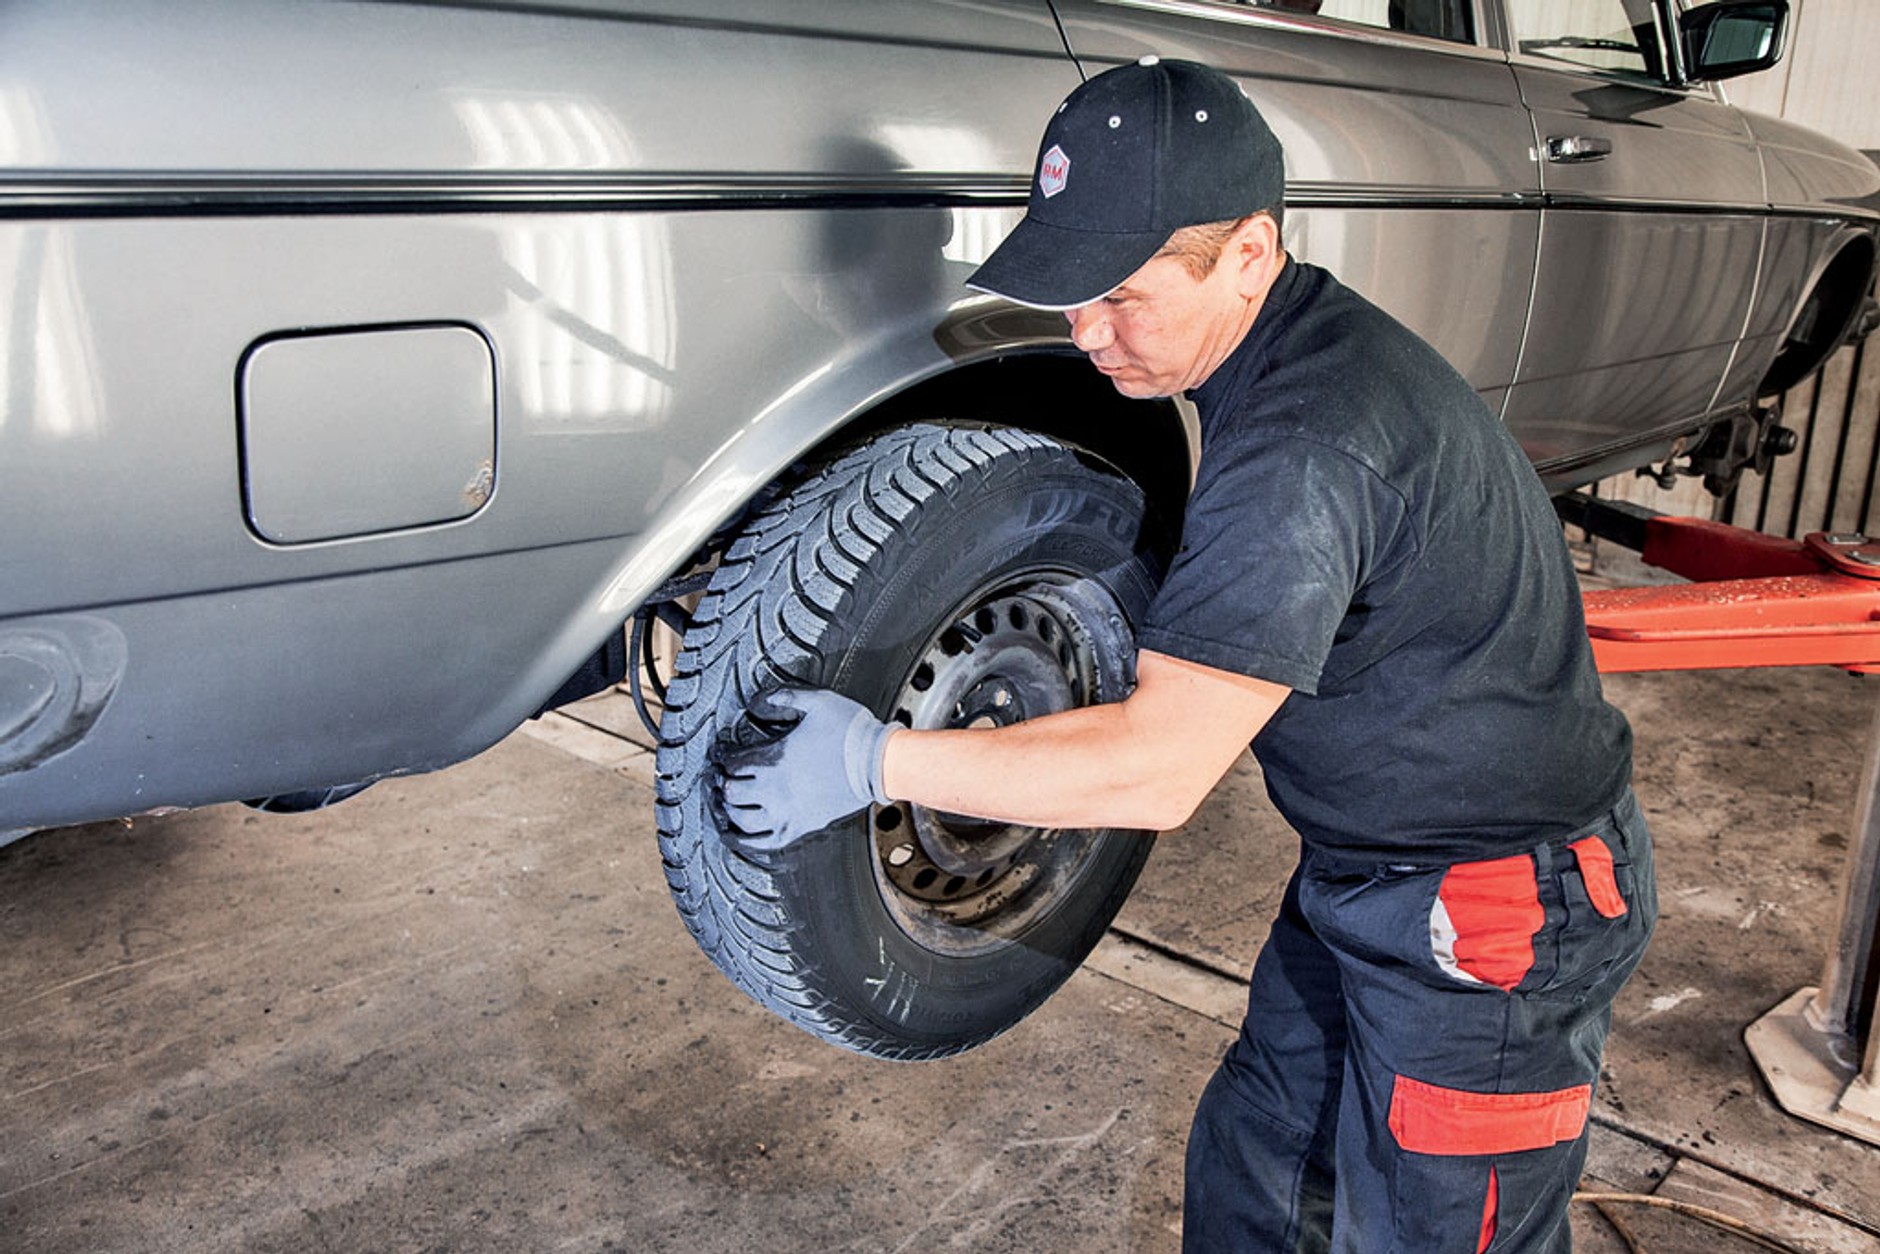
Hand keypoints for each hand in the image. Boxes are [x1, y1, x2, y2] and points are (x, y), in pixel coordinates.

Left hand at [714, 687, 894, 855]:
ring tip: (727, 803)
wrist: (879, 763)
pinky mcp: (801, 827)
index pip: (731, 763)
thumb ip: (784, 698)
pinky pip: (764, 842)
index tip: (723, 753)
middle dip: (723, 783)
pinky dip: (746, 841)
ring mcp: (787, 812)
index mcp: (773, 759)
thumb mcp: (816, 702)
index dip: (722, 757)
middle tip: (722, 777)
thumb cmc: (851, 734)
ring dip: (729, 811)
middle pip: (731, 793)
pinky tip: (738, 836)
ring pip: (742, 820)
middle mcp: (774, 789)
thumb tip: (760, 701)